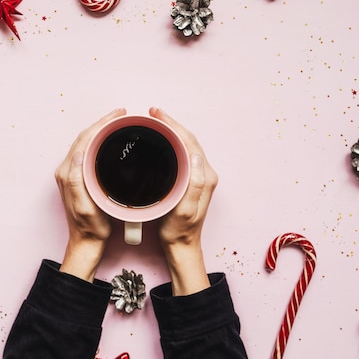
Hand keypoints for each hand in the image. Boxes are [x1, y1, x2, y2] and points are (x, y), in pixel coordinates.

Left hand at [55, 108, 126, 281]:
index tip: (117, 115)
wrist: (87, 241)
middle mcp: (67, 170)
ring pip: (86, 142)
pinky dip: (99, 140)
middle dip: (102, 123)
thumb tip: (78, 153)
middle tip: (120, 115)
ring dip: (100, 130)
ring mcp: (72, 173)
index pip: (84, 139)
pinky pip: (87, 151)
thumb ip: (77, 180)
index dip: (101, 124)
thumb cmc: (90, 226)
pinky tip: (110, 140)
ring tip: (117, 122)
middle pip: (84, 137)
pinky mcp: (78, 177)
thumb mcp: (85, 206)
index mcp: (68, 173)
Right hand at [149, 107, 217, 294]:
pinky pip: (183, 154)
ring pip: (186, 145)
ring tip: (155, 122)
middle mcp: (205, 173)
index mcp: (205, 176)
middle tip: (153, 113)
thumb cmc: (179, 231)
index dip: (173, 125)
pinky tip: (160, 141)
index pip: (190, 142)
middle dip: (171, 124)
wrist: (180, 245)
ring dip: (172, 131)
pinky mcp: (191, 180)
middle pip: (188, 140)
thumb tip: (197, 155)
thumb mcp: (185, 210)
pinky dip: (172, 143)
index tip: (157, 115)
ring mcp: (199, 176)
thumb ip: (194, 183)